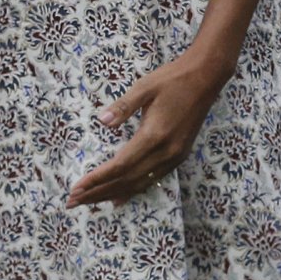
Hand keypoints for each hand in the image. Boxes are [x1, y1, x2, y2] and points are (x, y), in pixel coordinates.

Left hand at [67, 46, 231, 206]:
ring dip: (112, 194)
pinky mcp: (179, 155)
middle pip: (127, 180)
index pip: (120, 165)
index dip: (97, 179)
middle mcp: (166, 151)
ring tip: (89, 202)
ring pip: (139, 183)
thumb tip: (101, 121)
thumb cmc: (174, 78)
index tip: (76, 188)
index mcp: (155, 135)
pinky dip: (133, 190)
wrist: (207, 76)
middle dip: (98, 192)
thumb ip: (123, 106)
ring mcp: (175, 156)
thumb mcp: (145, 87)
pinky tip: (119, 198)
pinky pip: (152, 179)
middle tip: (73, 201)